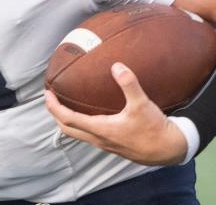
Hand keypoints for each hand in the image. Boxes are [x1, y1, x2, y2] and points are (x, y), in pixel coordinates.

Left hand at [44, 62, 187, 165]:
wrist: (168, 150)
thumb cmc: (154, 129)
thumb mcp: (142, 104)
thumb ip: (129, 84)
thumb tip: (116, 65)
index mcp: (101, 129)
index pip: (68, 119)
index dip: (54, 107)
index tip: (47, 93)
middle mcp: (99, 139)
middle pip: (67, 129)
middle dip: (55, 113)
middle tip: (50, 97)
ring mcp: (105, 143)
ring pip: (77, 133)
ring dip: (67, 120)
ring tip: (64, 104)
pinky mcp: (112, 144)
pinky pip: (88, 134)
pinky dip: (80, 123)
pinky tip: (88, 113)